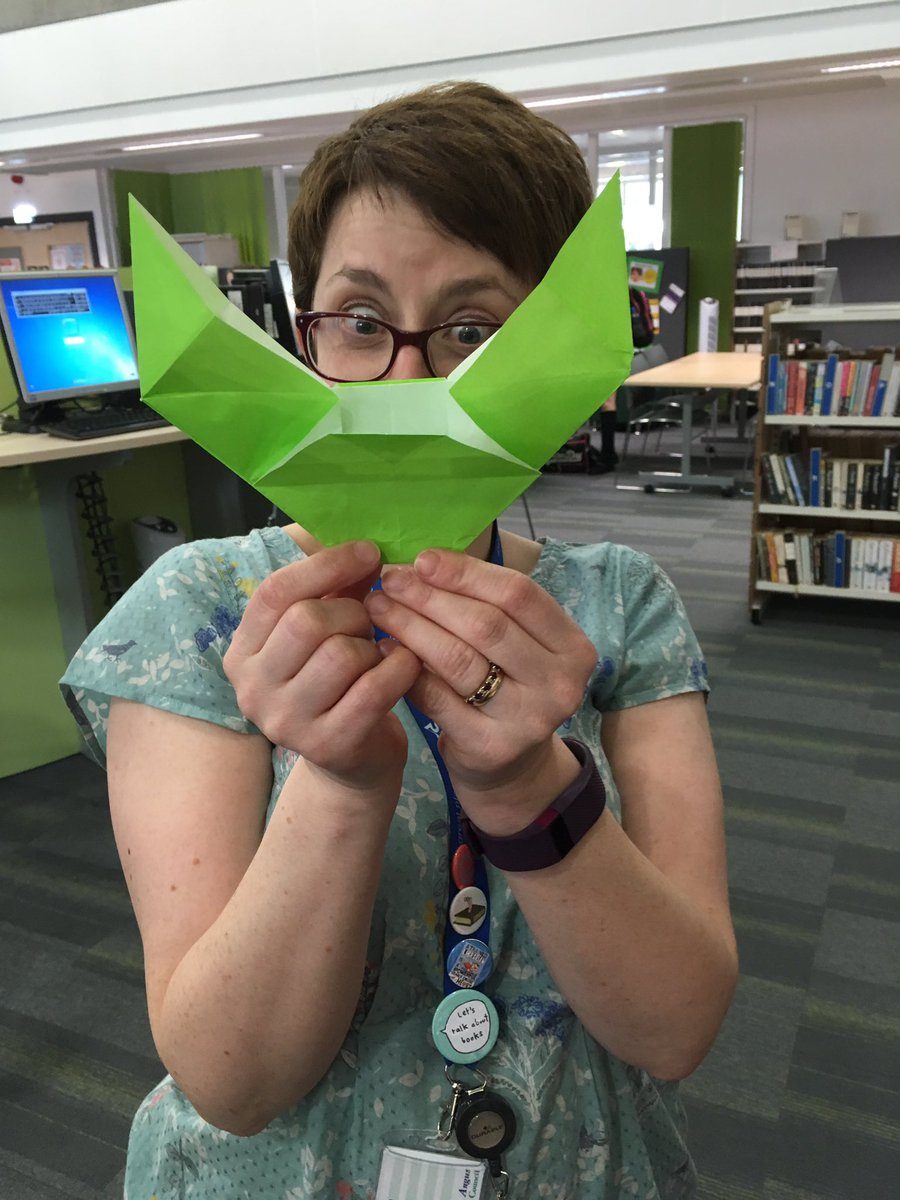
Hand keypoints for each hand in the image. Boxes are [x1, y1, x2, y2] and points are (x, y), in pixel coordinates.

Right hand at [224, 541, 420, 796]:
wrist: (353, 762)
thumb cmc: (340, 684)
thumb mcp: (328, 633)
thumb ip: (338, 590)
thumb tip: (366, 548)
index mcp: (242, 651)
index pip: (274, 593)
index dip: (325, 565)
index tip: (369, 552)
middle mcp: (252, 688)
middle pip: (306, 621)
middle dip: (353, 611)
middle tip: (373, 620)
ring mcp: (286, 722)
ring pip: (340, 654)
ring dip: (374, 643)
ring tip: (380, 650)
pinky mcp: (327, 746)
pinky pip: (372, 690)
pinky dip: (398, 668)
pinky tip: (404, 664)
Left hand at [363, 548, 596, 832]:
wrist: (512, 766)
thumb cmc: (509, 687)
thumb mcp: (519, 645)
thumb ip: (488, 605)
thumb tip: (424, 561)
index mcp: (573, 647)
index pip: (518, 594)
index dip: (467, 572)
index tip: (422, 559)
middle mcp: (560, 684)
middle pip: (486, 625)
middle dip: (430, 596)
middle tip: (389, 580)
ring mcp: (528, 720)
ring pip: (458, 659)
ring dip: (411, 626)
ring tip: (379, 608)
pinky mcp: (490, 746)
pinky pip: (437, 697)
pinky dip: (405, 668)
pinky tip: (384, 649)